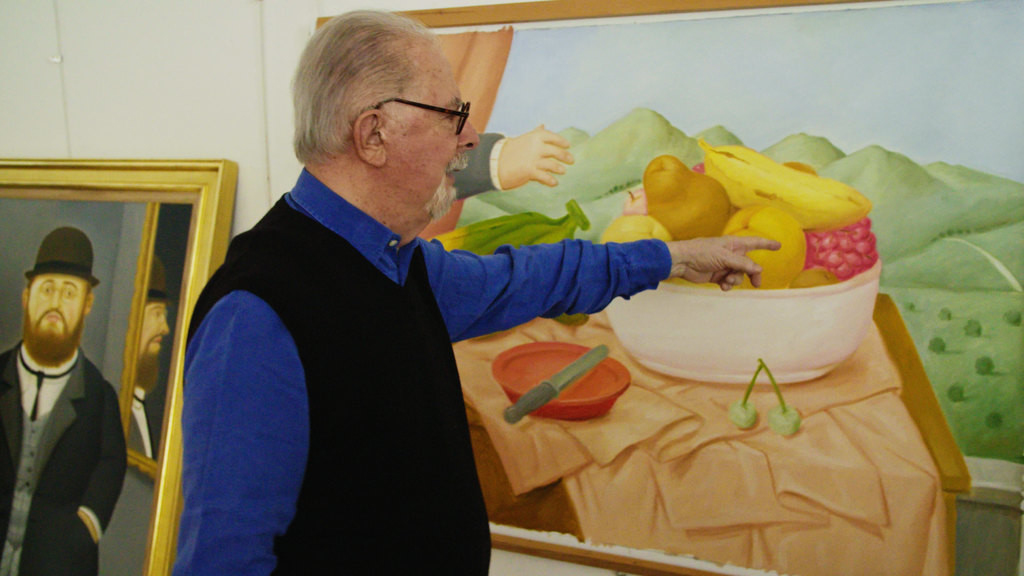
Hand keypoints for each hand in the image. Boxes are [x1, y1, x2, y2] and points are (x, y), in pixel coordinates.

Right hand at [497, 125, 574, 188]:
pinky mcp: (529, 171)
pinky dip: (550, 180)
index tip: (567, 145)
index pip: (552, 137)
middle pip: (555, 151)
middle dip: (565, 156)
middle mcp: (536, 147)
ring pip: (552, 164)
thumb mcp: (524, 139)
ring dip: (559, 168)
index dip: (561, 141)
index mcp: (535, 137)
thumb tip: (543, 125)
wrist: (496, 162)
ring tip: (563, 171)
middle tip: (571, 160)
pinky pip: (544, 176)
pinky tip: (554, 183)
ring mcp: (533, 159)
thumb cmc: (512, 150)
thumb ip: (536, 133)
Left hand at [665, 236, 780, 290]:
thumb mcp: (724, 257)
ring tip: (727, 281)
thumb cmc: (701, 252)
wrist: (682, 262)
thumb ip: (742, 264)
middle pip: (749, 265)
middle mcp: (731, 254)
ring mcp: (724, 265)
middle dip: (752, 274)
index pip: (755, 243)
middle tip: (756, 284)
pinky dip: (728, 285)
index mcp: (733, 244)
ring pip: (739, 275)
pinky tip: (722, 286)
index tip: (779, 245)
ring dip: (735, 280)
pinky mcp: (717, 275)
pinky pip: (729, 281)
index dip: (767, 244)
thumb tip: (759, 269)